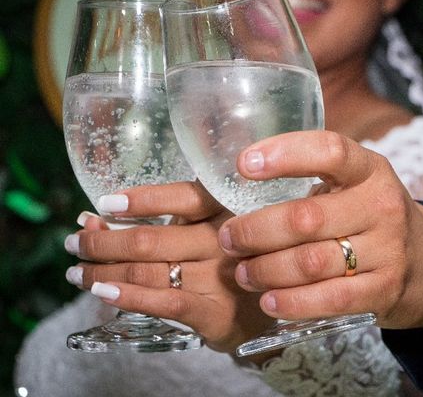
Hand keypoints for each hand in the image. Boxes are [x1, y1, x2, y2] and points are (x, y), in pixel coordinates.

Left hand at [66, 181, 274, 353]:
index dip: (140, 200)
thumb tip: (90, 220)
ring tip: (77, 272)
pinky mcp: (213, 311)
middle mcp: (223, 240)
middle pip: (150, 239)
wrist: (262, 309)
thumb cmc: (225, 260)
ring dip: (102, 271)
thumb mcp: (200, 231)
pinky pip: (162, 302)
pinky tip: (102, 291)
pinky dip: (127, 296)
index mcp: (225, 209)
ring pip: (148, 271)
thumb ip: (156, 222)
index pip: (181, 197)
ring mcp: (220, 276)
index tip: (105, 204)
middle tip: (74, 244)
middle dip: (102, 243)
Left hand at [217, 131, 422, 328]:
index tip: (244, 165)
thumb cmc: (372, 217)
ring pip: (311, 262)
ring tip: (242, 273)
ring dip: (266, 270)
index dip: (285, 155)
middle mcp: (382, 206)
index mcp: (371, 170)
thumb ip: (315, 179)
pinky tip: (269, 300)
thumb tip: (242, 178)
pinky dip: (292, 302)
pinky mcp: (385, 290)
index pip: (330, 151)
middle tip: (228, 238)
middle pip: (305, 218)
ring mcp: (388, 250)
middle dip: (255, 231)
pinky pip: (330, 299)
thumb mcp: (357, 185)